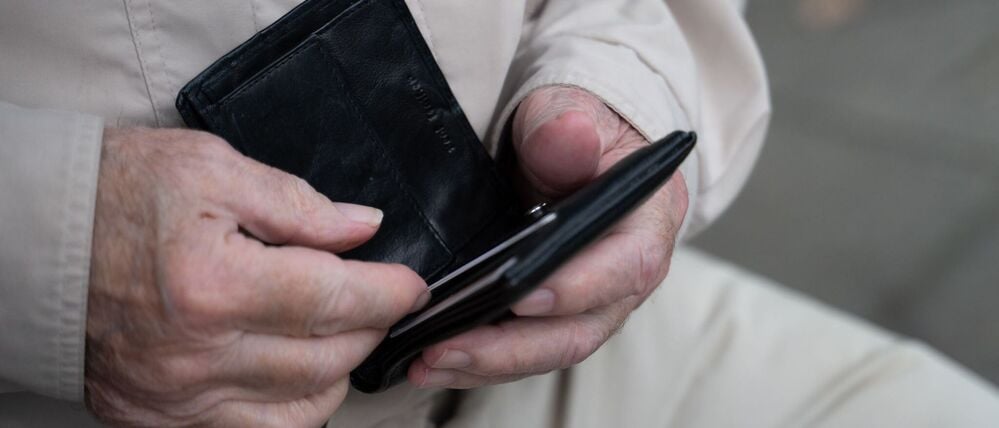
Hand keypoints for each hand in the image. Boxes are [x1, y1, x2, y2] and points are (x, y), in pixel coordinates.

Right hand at [85, 128, 427, 426]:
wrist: (37, 241)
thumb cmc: (117, 195)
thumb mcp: (211, 170)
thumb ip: (298, 204)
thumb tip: (363, 228)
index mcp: (212, 284)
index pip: (334, 299)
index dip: (389, 292)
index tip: (410, 285)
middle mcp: (197, 354)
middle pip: (327, 356)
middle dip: (371, 325)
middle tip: (375, 296)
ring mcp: (179, 397)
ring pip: (303, 407)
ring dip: (339, 368)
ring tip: (336, 328)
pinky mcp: (163, 419)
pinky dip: (295, 406)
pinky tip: (297, 369)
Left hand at [408, 86, 687, 387]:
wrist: (572, 144)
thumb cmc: (579, 128)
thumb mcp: (572, 111)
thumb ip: (567, 127)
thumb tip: (569, 135)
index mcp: (646, 224)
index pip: (625, 267)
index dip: (576, 288)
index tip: (520, 297)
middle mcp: (626, 277)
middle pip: (578, 330)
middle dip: (511, 348)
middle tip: (448, 348)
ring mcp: (592, 304)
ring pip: (546, 350)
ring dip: (486, 364)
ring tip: (426, 364)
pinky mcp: (557, 317)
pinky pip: (524, 350)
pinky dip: (480, 360)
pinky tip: (434, 361)